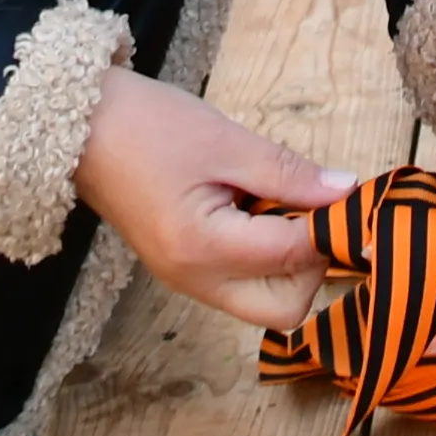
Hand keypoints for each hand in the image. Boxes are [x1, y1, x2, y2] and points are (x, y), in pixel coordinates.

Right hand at [71, 69, 350, 330]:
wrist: (80, 126)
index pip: (296, 259)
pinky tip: (256, 208)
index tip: (355, 199)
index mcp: (203, 249)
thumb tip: (348, 192)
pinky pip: (241, 283)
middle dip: (313, 265)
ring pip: (264, 302)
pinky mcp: (182, 270)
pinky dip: (263, 256)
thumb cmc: (148, 126)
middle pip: (285, 309)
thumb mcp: (228, 142)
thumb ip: (291, 174)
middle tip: (311, 207)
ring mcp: (185, 281)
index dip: (333, 229)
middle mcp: (194, 281)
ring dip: (289, 262)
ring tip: (278, 201)